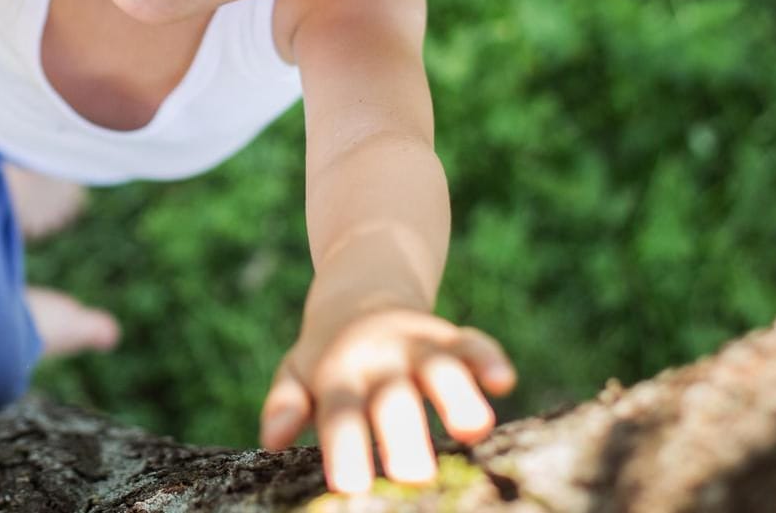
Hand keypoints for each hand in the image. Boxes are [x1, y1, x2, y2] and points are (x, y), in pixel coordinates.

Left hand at [258, 308, 515, 493]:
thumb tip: (273, 438)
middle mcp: (379, 361)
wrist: (360, 289)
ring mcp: (417, 347)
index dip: (346, 448)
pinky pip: (474, 344)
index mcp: (337, 377)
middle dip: (404, 437)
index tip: (350, 485)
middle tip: (413, 476)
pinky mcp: (451, 338)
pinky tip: (503, 381)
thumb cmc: (326, 355)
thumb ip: (285, 403)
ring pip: (439, 369)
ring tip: (472, 429)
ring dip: (456, 396)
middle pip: (393, 400)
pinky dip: (489, 359)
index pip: (340, 416)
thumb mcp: (296, 372)